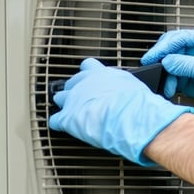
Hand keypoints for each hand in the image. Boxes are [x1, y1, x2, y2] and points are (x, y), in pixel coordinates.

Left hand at [48, 58, 193, 165]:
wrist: (130, 116)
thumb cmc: (137, 103)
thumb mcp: (134, 86)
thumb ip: (125, 86)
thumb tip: (133, 90)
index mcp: (100, 73)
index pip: (88, 66)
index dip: (88, 74)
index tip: (90, 79)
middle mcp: (84, 83)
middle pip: (71, 82)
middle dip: (74, 90)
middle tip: (81, 98)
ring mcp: (74, 100)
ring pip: (60, 98)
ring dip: (65, 104)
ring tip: (70, 111)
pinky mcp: (68, 118)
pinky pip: (56, 121)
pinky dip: (60, 124)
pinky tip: (63, 127)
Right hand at [141, 30, 193, 119]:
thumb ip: (192, 66)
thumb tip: (168, 62)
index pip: (177, 38)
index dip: (162, 47)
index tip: (151, 57)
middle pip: (170, 52)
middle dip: (160, 62)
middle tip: (152, 72)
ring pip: (171, 69)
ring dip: (166, 77)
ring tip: (167, 88)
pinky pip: (177, 82)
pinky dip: (170, 87)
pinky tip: (169, 92)